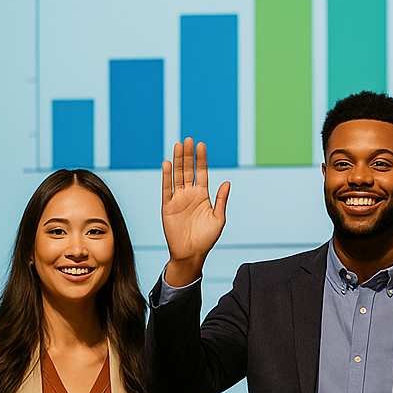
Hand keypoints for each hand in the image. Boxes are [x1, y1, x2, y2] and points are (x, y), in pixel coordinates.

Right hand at [161, 138, 229, 285]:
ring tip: (178, 145)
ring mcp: (178, 199)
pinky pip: (166, 188)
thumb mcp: (219, 218)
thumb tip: (227, 182)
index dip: (201, 159)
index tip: (201, 145)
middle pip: (187, 170)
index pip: (201, 172)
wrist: (191, 253)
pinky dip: (166, 176)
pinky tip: (167, 164)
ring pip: (176, 175)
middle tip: (188, 139)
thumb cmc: (207, 238)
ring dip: (177, 161)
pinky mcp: (167, 206)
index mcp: (203, 195)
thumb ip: (221, 200)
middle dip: (188, 155)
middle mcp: (190, 194)